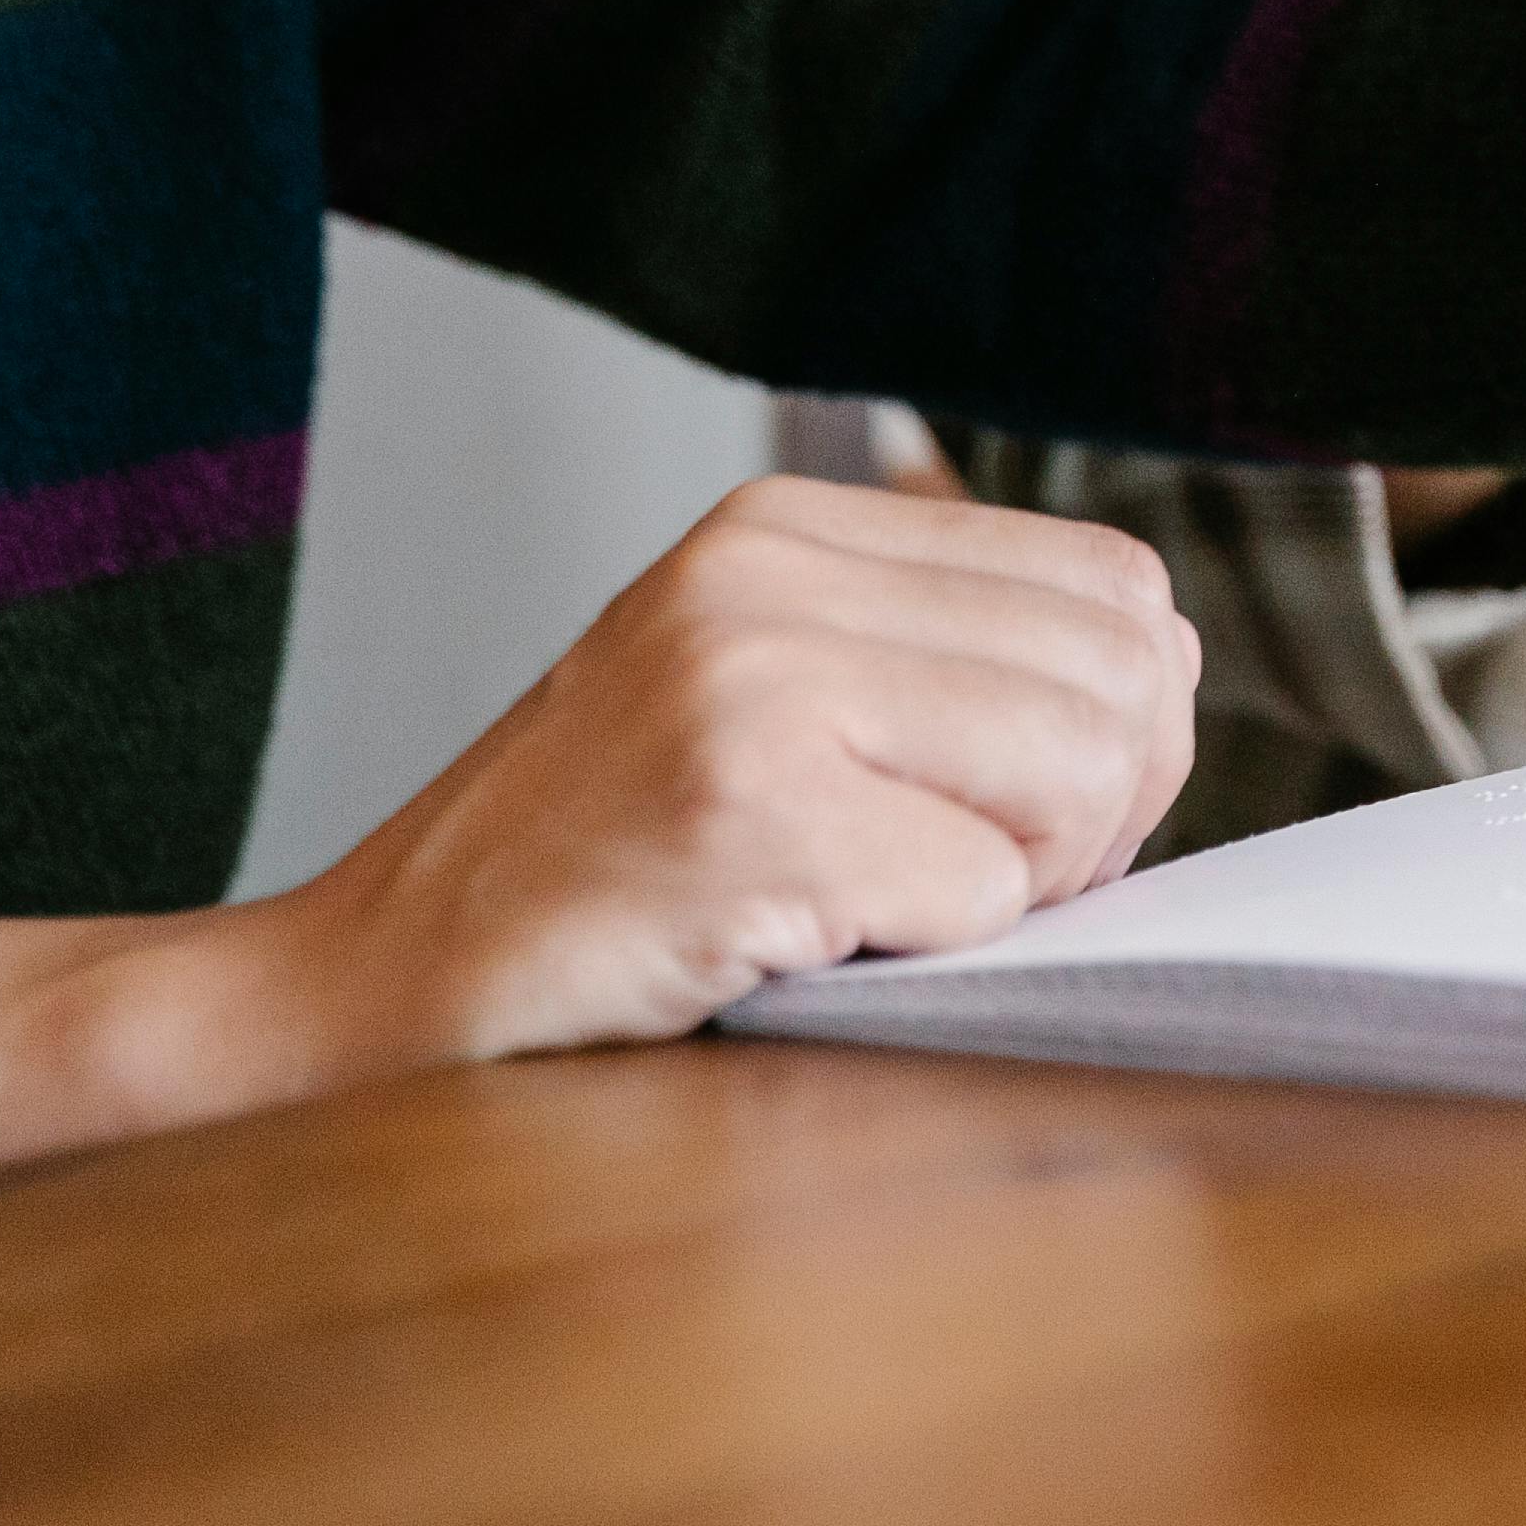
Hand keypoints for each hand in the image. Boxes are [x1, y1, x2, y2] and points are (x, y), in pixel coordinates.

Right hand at [0, 479, 1196, 1180]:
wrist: (358, 999)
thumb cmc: (589, 883)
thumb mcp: (766, 704)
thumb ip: (945, 669)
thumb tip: (1167, 690)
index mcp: (793, 526)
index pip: (1117, 588)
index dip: (1112, 728)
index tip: (1008, 817)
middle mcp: (769, 571)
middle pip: (1127, 675)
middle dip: (1095, 817)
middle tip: (954, 886)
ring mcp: (750, 681)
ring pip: (1079, 775)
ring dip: (1017, 890)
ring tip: (875, 913)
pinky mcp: (742, 809)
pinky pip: (978, 897)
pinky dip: (922, 962)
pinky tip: (792, 951)